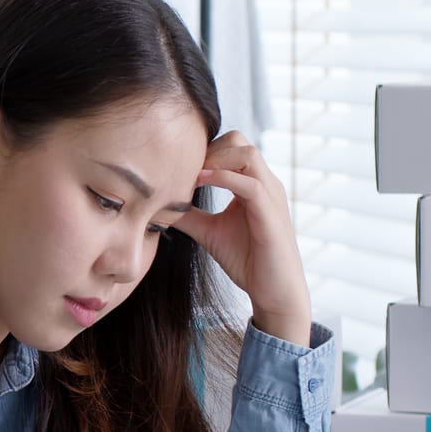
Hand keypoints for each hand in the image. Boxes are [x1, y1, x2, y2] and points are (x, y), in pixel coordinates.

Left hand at [170, 131, 312, 344]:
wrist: (274, 290)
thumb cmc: (247, 261)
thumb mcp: (209, 231)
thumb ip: (188, 215)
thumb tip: (156, 206)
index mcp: (253, 184)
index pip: (231, 146)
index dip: (204, 149)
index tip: (178, 165)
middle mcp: (265, 183)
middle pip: (240, 140)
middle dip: (209, 148)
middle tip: (183, 169)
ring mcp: (271, 196)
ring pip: (248, 154)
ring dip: (216, 159)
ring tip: (190, 176)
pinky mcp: (271, 213)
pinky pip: (251, 184)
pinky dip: (223, 178)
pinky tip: (198, 184)